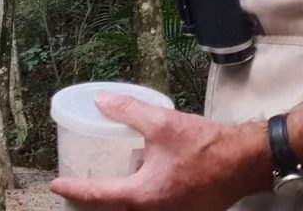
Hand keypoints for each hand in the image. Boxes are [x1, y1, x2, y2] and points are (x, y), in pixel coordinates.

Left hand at [50, 92, 269, 210]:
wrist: (244, 162)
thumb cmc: (205, 145)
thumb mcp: (162, 122)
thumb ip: (128, 112)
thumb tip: (102, 102)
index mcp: (143, 195)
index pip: (98, 195)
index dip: (75, 189)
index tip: (58, 185)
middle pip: (118, 203)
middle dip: (106, 190)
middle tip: (96, 174)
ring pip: (138, 203)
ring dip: (132, 188)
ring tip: (139, 163)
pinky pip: (156, 203)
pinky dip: (150, 190)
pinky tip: (159, 169)